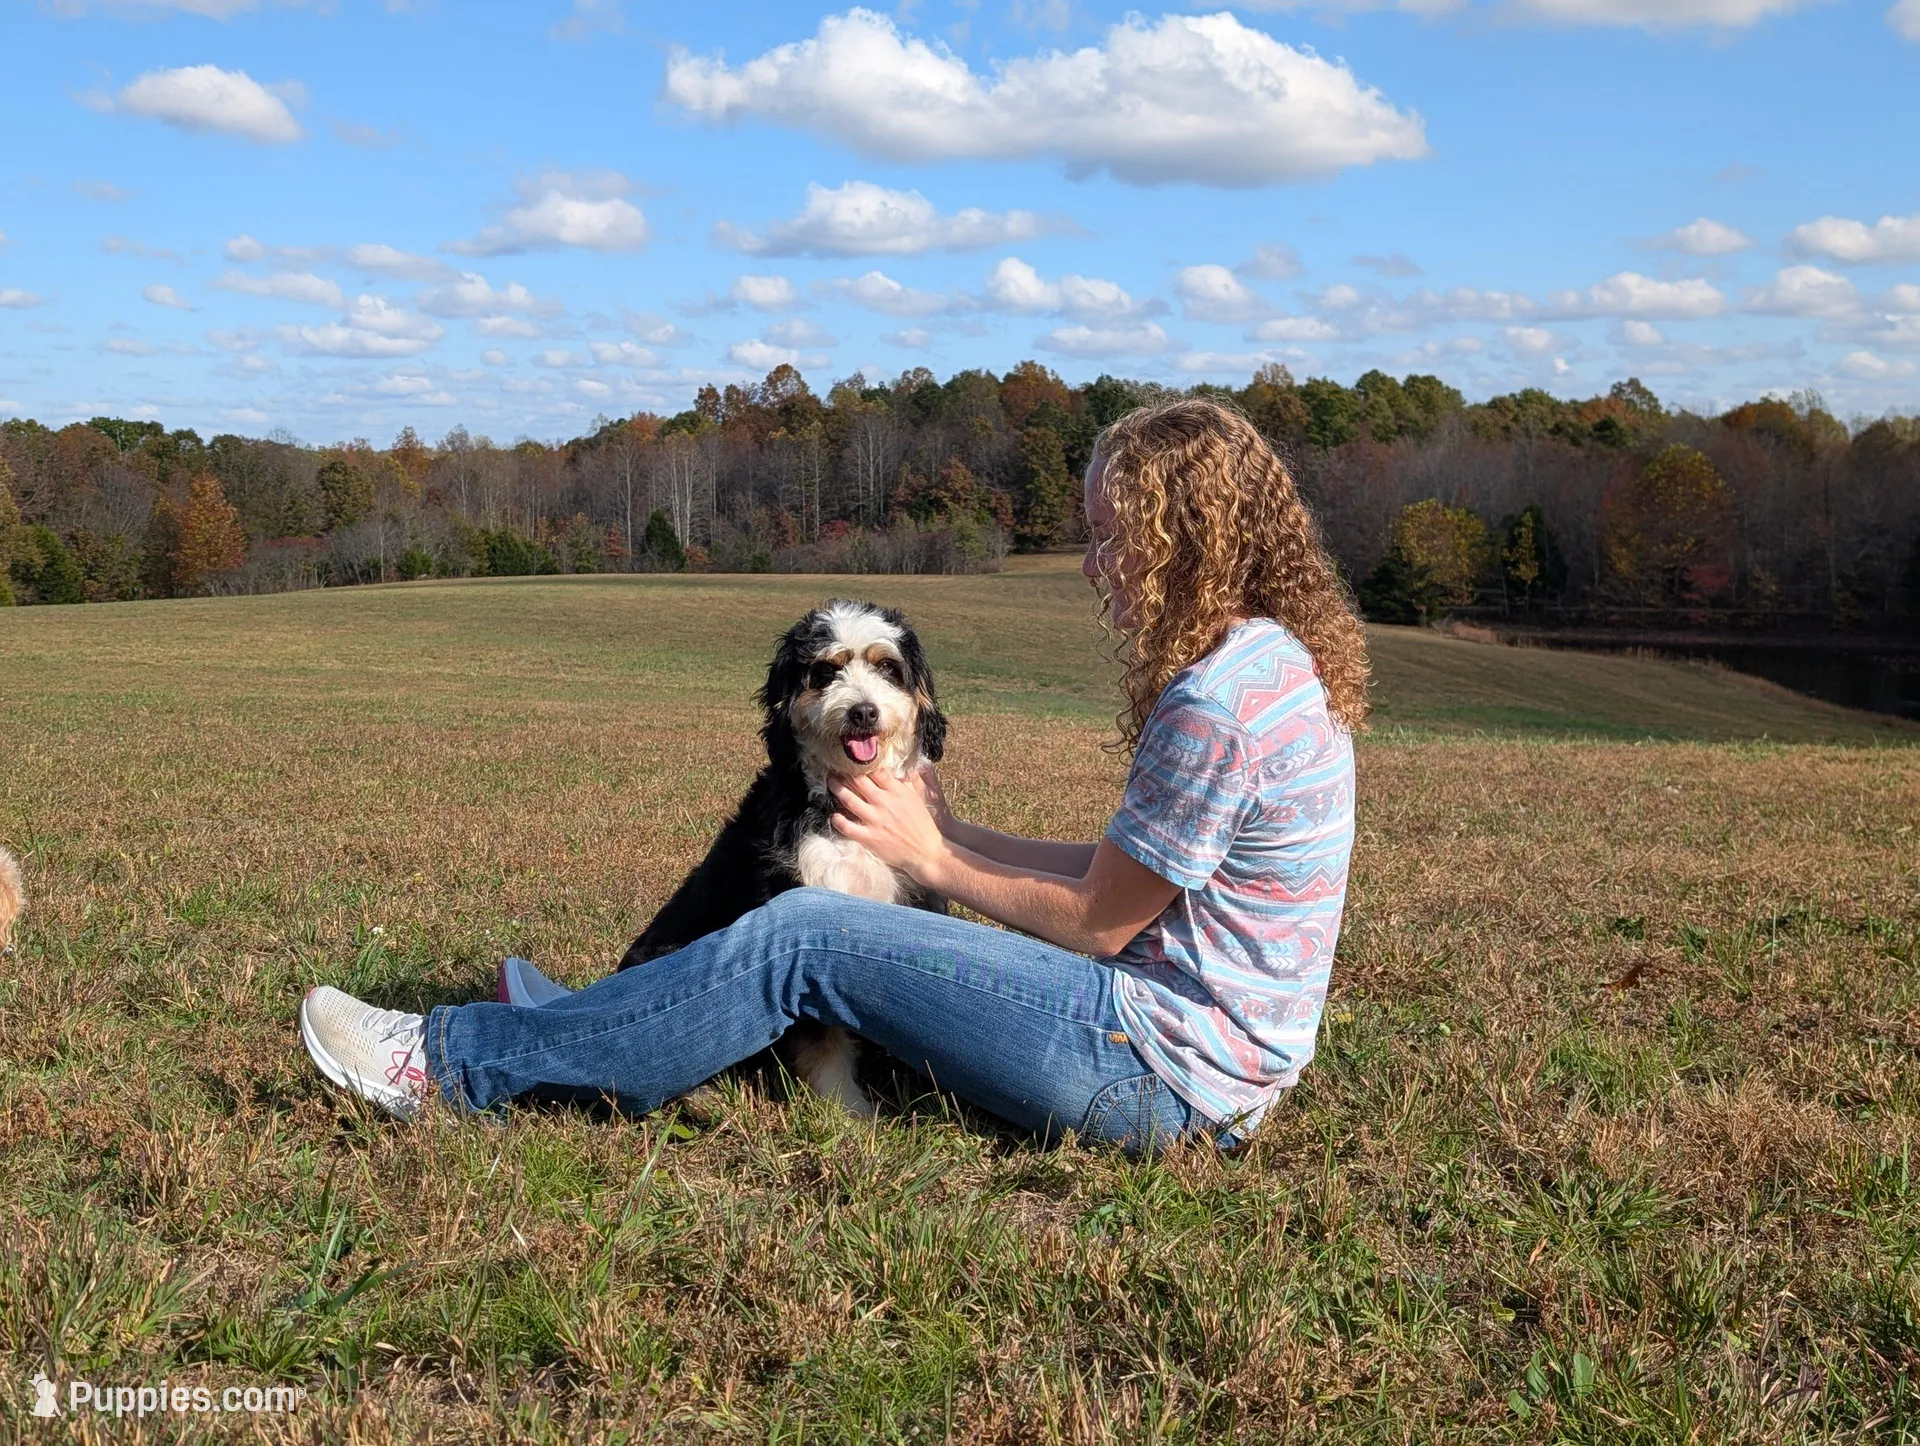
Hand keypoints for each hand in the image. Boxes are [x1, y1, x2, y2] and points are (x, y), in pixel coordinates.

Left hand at [829, 768, 948, 883]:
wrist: (925, 851)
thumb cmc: (922, 824)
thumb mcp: (916, 798)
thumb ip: (904, 783)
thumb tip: (894, 770)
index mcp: (896, 792)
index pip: (876, 771)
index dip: (863, 764)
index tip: (855, 760)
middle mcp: (883, 803)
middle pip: (858, 781)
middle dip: (845, 772)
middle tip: (836, 768)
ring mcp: (874, 820)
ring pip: (849, 800)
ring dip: (837, 789)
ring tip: (831, 782)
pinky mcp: (868, 837)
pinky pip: (847, 827)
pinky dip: (838, 820)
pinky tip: (834, 816)